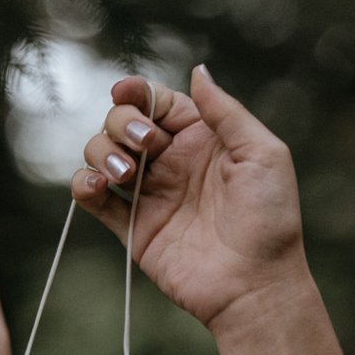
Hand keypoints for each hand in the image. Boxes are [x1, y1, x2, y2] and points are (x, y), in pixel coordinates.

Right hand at [72, 66, 308, 330]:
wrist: (255, 284)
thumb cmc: (270, 219)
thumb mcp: (262, 153)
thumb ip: (226, 112)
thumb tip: (197, 70)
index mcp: (201, 139)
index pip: (158, 103)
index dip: (137, 93)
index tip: (124, 91)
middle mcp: (172, 162)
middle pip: (123, 123)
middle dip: (121, 124)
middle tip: (145, 146)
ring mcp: (149, 195)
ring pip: (102, 155)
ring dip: (101, 152)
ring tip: (123, 175)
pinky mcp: (132, 228)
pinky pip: (94, 200)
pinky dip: (83, 186)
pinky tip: (94, 186)